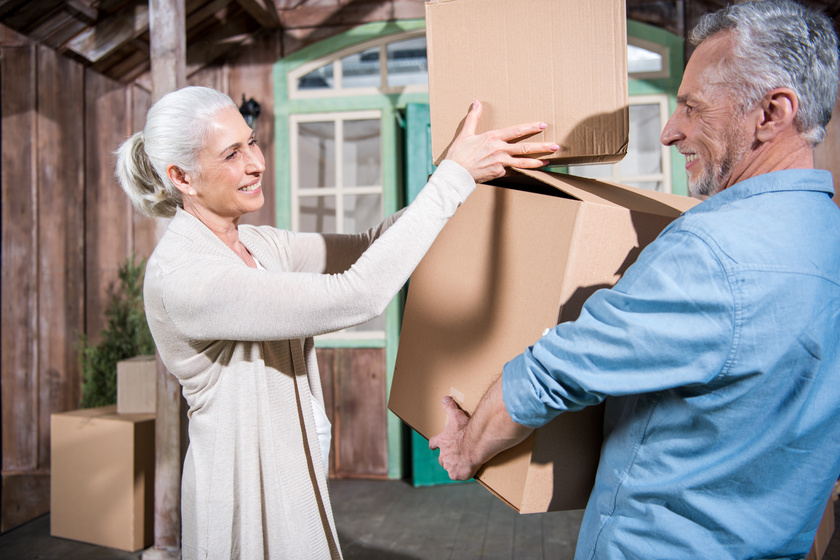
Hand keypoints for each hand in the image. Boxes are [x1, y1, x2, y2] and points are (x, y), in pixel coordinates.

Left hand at [429, 396, 480, 480]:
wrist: (476, 443)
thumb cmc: (466, 429)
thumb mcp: (456, 416)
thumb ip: (449, 407)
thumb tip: (444, 398)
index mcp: (442, 441)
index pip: (433, 443)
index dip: (433, 444)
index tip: (433, 446)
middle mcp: (443, 455)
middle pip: (441, 459)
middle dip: (445, 458)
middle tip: (453, 457)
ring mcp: (450, 465)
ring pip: (449, 468)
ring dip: (453, 466)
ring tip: (462, 464)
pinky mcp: (457, 474)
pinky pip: (457, 475)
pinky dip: (461, 474)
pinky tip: (467, 471)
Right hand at [444, 101, 558, 183]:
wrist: (455, 174)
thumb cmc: (458, 154)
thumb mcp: (465, 133)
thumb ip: (473, 117)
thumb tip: (477, 102)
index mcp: (493, 138)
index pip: (516, 131)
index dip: (531, 127)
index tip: (542, 125)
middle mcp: (500, 150)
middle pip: (525, 148)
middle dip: (542, 146)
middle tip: (555, 146)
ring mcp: (500, 163)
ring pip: (523, 162)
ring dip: (537, 161)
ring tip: (549, 160)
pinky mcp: (499, 173)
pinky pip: (514, 171)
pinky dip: (523, 171)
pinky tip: (532, 170)